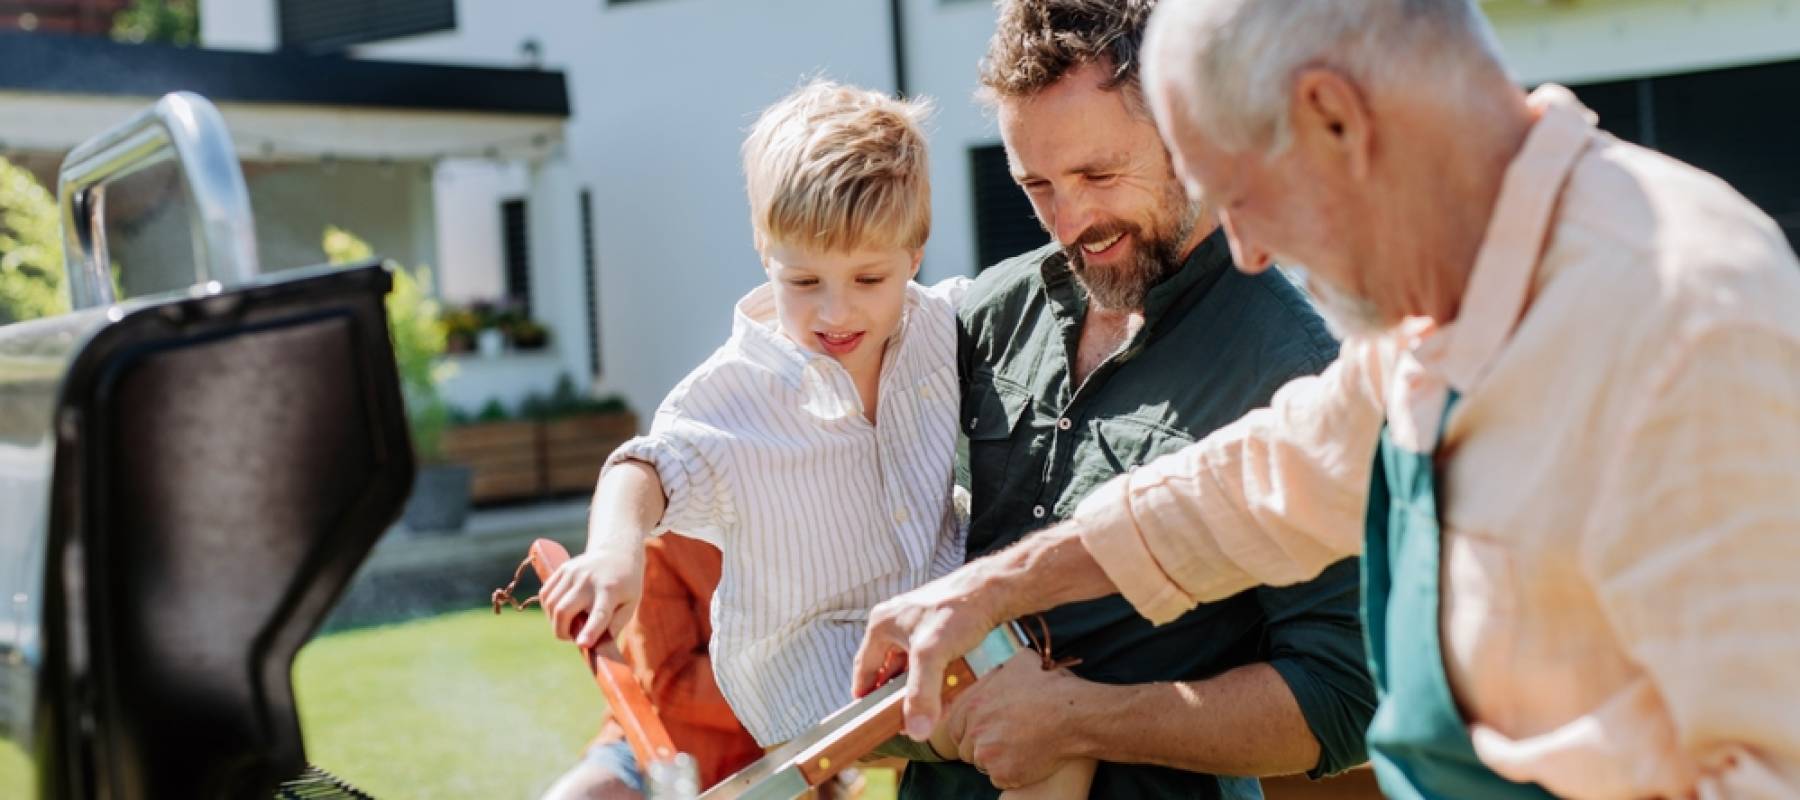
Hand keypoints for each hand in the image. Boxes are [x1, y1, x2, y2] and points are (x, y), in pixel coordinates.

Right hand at [539, 546, 645, 647]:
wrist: (616, 552)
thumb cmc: (626, 585)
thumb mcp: (629, 605)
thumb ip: (613, 626)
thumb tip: (596, 649)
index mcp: (610, 590)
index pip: (599, 614)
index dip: (590, 631)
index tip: (582, 644)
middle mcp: (588, 580)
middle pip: (564, 610)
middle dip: (562, 632)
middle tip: (573, 637)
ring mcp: (572, 572)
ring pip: (551, 605)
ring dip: (555, 622)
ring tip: (570, 623)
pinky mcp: (562, 569)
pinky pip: (545, 595)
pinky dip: (549, 609)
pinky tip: (562, 611)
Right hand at [851, 563, 1009, 741]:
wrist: (994, 590)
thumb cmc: (958, 610)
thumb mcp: (932, 654)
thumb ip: (921, 693)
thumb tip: (916, 730)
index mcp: (883, 625)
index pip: (864, 667)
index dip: (866, 694)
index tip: (870, 717)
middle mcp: (897, 622)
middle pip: (889, 668)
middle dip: (898, 695)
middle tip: (903, 718)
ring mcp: (919, 624)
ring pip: (913, 665)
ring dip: (920, 686)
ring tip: (928, 708)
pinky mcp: (939, 626)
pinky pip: (932, 658)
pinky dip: (937, 676)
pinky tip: (948, 692)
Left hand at [942, 650, 1087, 788]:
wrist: (1073, 714)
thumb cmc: (1051, 686)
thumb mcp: (1020, 662)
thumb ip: (999, 672)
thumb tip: (997, 670)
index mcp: (973, 706)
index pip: (955, 728)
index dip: (971, 732)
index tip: (987, 732)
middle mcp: (975, 731)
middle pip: (967, 750)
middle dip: (983, 748)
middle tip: (1007, 742)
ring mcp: (988, 754)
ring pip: (984, 765)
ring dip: (998, 761)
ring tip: (1022, 748)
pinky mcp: (1004, 773)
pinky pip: (1000, 779)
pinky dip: (1013, 774)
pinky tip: (1029, 759)